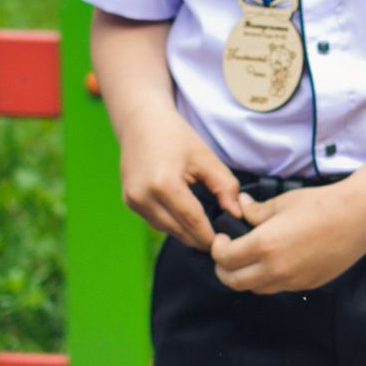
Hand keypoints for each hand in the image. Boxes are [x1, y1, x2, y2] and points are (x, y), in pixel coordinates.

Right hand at [118, 118, 241, 251]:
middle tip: (221, 241)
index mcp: (163, 184)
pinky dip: (172, 223)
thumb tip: (236, 213)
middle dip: (200, 238)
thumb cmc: (175, 136)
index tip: (227, 243)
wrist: (141, 122)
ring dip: (186, 233)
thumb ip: (225, 186)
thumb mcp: (206, 158)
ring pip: (167, 230)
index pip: (192, 221)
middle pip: (178, 230)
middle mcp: (143, 196)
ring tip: (206, 230)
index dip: (210, 236)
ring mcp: (133, 200)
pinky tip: (186, 219)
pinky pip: (155, 222)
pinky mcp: (129, 202)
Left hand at [211, 185, 365, 298]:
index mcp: (264, 245)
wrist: (358, 218)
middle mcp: (275, 268)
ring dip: (245, 277)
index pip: (225, 258)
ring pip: (255, 288)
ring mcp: (292, 280)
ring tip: (248, 259)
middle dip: (223, 269)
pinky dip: (268, 279)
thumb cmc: (322, 205)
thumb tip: (240, 206)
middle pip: (234, 281)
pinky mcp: (307, 284)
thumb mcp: (283, 202)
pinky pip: (278, 287)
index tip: (220, 240)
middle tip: (225, 255)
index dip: (216, 249)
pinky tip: (274, 261)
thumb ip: (256, 210)